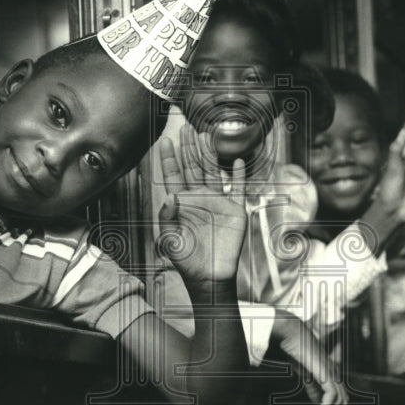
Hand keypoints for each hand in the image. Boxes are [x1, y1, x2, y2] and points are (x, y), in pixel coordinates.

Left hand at [158, 124, 247, 285]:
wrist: (209, 277)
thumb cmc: (186, 261)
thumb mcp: (169, 240)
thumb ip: (167, 218)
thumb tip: (169, 196)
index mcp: (182, 204)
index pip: (174, 176)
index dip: (169, 159)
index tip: (165, 141)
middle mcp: (199, 199)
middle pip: (193, 167)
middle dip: (189, 148)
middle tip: (187, 128)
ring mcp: (218, 203)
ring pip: (213, 172)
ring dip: (210, 154)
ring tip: (206, 136)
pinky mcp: (235, 211)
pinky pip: (237, 189)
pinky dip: (238, 175)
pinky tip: (238, 161)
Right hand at [271, 310, 347, 404]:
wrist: (290, 333)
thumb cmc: (295, 349)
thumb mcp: (305, 373)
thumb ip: (312, 387)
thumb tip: (317, 403)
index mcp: (330, 372)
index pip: (340, 397)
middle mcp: (334, 373)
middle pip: (343, 402)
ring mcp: (332, 372)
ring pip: (340, 402)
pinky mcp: (326, 373)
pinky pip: (332, 397)